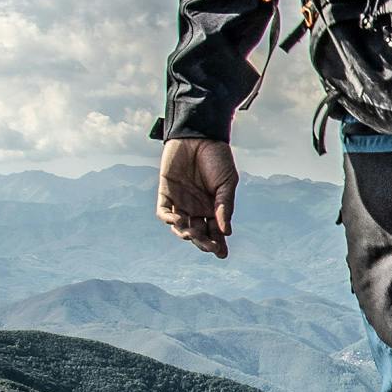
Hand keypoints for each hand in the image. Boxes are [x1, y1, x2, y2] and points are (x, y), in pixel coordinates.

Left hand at [156, 137, 239, 259]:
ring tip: (193, 234)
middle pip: (198, 233)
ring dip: (186, 234)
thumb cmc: (217, 158)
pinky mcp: (166, 192)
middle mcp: (197, 207)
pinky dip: (169, 219)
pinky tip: (178, 220)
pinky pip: (164, 211)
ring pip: (181, 227)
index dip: (218, 244)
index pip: (215, 231)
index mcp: (214, 207)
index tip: (222, 254)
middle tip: (210, 247)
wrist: (199, 136)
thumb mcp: (228, 183)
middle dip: (203, 243)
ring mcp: (181, 201)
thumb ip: (225, 206)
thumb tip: (226, 232)